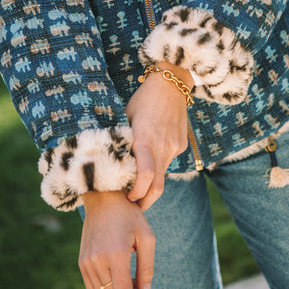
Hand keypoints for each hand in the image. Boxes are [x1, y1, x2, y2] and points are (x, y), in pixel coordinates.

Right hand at [79, 190, 154, 288]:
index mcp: (116, 254)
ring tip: (130, 281)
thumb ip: (147, 268)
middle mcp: (98, 260)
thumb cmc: (130, 216)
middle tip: (141, 287)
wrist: (104, 198)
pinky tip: (117, 281)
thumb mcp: (147, 238)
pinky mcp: (81, 262)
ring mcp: (87, 262)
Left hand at [125, 62, 192, 209]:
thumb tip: (107, 163)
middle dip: (146, 200)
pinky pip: (168, 159)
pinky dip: (158, 164)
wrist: (172, 83)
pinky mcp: (181, 144)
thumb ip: (122, 141)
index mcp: (145, 139)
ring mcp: (174, 146)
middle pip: (158, 185)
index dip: (137, 194)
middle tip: (134, 205)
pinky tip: (151, 154)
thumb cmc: (142, 98)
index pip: (146, 178)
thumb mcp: (126, 118)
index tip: (128, 198)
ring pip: (162, 173)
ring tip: (138, 182)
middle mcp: (162, 146)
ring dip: (151, 182)